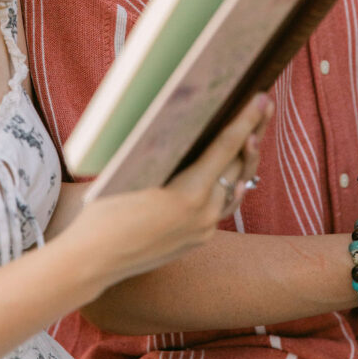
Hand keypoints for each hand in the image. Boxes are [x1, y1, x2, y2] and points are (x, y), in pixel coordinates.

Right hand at [64, 94, 272, 293]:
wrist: (93, 260)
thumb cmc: (103, 208)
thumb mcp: (132, 171)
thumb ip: (164, 151)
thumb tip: (181, 121)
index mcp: (189, 192)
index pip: (226, 146)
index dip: (246, 119)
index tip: (261, 98)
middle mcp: (204, 212)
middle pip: (238, 165)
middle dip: (253, 133)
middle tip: (264, 106)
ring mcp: (203, 229)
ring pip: (234, 187)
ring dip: (244, 161)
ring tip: (254, 135)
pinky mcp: (198, 239)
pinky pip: (222, 207)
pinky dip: (231, 188)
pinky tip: (236, 177)